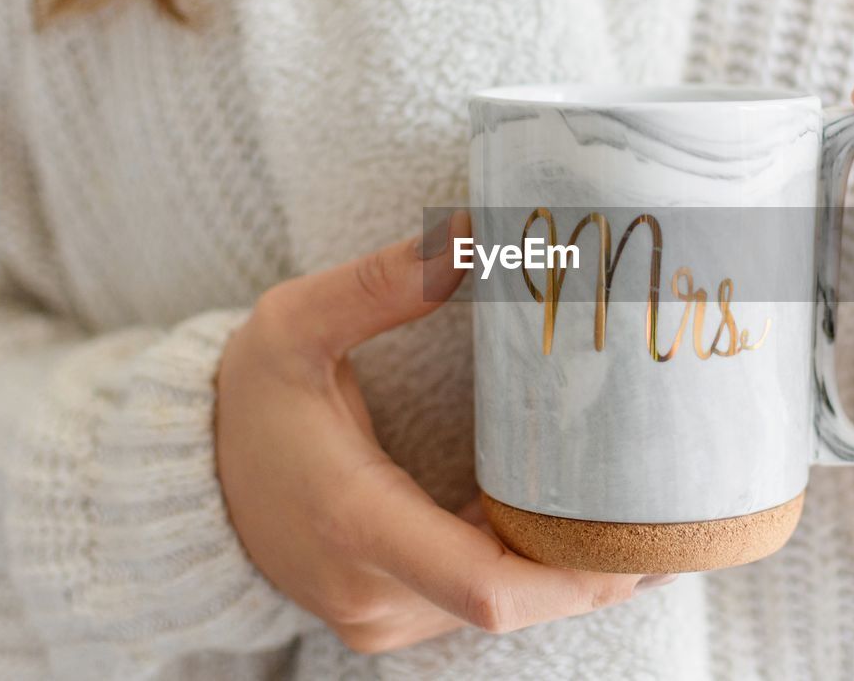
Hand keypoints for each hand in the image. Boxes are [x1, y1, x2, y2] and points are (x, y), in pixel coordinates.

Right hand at [215, 212, 658, 653]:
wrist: (187, 480)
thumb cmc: (243, 401)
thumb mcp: (292, 324)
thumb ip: (380, 282)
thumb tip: (475, 237)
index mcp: (355, 521)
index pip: (486, 587)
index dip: (577, 577)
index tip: (642, 540)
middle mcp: (372, 589)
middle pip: (516, 602)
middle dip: (596, 570)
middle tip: (666, 512)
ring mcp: (380, 615)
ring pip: (503, 610)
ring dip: (568, 573)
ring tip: (636, 513)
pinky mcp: (387, 615)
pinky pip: (477, 604)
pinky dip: (530, 573)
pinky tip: (574, 529)